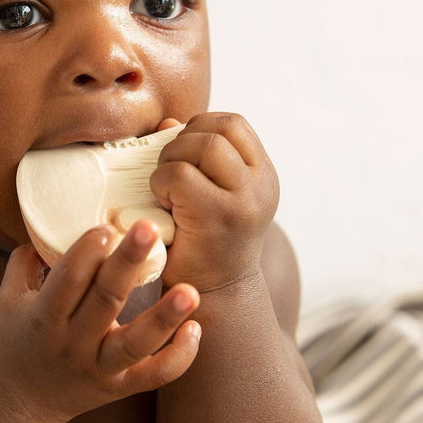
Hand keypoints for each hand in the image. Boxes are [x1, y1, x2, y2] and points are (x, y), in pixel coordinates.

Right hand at [0, 221, 200, 422]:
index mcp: (43, 318)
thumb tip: (50, 221)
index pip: (67, 281)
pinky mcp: (119, 388)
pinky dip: (178, 357)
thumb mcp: (7, 299)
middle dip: (127, 264)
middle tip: (148, 228)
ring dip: (164, 317)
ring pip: (135, 345)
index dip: (86, 254)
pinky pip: (153, 376)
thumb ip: (25, 260)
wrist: (17, 404)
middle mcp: (72, 344)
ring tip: (190, 290)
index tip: (106, 227)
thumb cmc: (13, 341)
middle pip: (104, 301)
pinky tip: (195, 328)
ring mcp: (98, 368)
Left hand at [151, 113, 279, 291]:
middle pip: (218, 129)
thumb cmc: (203, 243)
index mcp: (263, 175)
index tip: (182, 157)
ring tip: (167, 190)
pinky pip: (179, 175)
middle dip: (182, 143)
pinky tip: (163, 205)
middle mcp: (261, 185)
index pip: (233, 123)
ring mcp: (244, 201)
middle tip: (169, 174)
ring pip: (201, 145)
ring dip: (171, 161)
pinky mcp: (218, 216)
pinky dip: (160, 183)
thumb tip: (167, 123)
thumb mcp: (208, 194)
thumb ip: (195, 157)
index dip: (199, 127)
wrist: (213, 299)